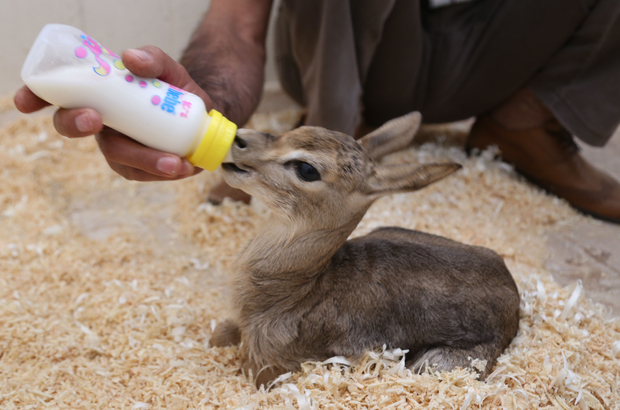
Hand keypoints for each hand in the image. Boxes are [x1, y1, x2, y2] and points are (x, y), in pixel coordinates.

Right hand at [14, 46, 211, 180]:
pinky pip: (140, 172)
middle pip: (72, 127)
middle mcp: (100, 121)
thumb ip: (154, 58)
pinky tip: (184, 166)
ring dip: (143, 160)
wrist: (200, 118)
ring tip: (175, 162)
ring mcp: (115, 145)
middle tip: (95, 120)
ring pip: (116, 156)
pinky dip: (162, 171)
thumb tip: (130, 58)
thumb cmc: (175, 90)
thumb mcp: (170, 70)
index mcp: (98, 95)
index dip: (36, 97)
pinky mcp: (134, 167)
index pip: (59, 94)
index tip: (24, 102)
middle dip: (77, 124)